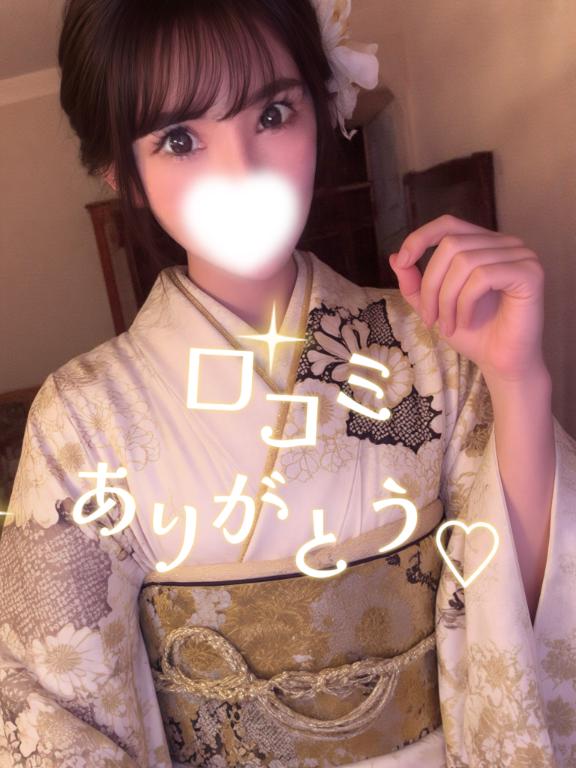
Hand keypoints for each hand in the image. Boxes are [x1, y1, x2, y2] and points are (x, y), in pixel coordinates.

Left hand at [389, 214, 547, 382]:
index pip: (448, 224)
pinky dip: (466, 303)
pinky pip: (483, 276)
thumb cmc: (473, 333)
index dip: (420, 238)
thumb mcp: (433, 305)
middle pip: (451, 244)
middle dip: (431, 284)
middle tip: (430, 318)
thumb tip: (394, 257)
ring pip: (464, 261)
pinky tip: (466, 321)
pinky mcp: (530, 273)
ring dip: (447, 300)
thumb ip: (414, 283)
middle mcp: (505, 243)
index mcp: (483, 244)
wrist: (501, 362)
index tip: (402, 262)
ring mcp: (521, 255)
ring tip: (448, 326)